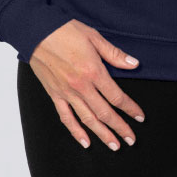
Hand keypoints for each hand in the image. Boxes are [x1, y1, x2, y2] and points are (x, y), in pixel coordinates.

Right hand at [29, 18, 145, 149]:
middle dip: (120, 127)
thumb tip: (134, 64)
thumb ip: (114, 54)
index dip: (130, 108)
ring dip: (102, 134)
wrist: (37, 32)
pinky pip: (66, 118)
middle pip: (104, 113)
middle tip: (131, 139)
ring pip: (87, 119)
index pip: (116, 96)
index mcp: (93, 71)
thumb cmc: (65, 30)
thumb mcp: (94, 37)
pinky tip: (85, 142)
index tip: (140, 117)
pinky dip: (76, 132)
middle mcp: (81, 86)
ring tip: (114, 145)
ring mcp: (67, 93)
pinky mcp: (54, 95)